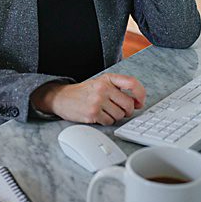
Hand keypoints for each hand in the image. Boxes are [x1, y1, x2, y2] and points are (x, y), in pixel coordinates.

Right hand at [32, 74, 146, 124]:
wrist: (60, 98)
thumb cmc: (83, 92)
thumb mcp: (100, 83)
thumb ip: (119, 89)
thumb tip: (138, 103)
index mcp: (107, 79)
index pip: (132, 83)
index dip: (140, 94)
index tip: (139, 102)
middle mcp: (102, 88)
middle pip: (128, 104)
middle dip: (126, 111)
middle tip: (119, 110)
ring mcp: (97, 101)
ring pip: (120, 115)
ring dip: (115, 117)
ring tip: (104, 112)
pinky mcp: (92, 113)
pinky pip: (109, 122)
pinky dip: (106, 121)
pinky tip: (97, 116)